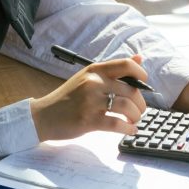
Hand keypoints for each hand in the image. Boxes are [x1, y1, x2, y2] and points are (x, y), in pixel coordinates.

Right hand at [31, 55, 147, 141]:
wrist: (44, 116)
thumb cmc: (68, 97)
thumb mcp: (88, 77)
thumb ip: (113, 70)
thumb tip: (140, 58)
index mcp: (94, 70)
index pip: (125, 65)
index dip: (140, 73)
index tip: (145, 82)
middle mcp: (94, 83)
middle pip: (131, 90)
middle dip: (140, 103)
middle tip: (139, 110)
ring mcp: (91, 102)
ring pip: (127, 107)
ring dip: (136, 116)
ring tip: (134, 120)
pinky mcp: (88, 120)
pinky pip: (117, 124)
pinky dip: (128, 128)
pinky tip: (130, 130)